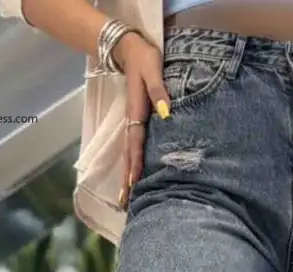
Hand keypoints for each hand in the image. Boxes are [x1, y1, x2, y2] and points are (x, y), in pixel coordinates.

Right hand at [113, 31, 170, 205]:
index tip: (133, 183)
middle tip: (125, 202)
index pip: (136, 144)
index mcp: (136, 114)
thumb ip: (159, 91)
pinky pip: (133, 148)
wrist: (129, 48)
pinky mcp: (136, 122)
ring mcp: (132, 123)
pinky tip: (134, 176)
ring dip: (128, 175)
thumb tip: (166, 113)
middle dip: (127, 179)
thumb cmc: (145, 59)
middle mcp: (132, 122)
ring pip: (130, 154)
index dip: (135, 164)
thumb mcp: (153, 70)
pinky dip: (132, 163)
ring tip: (126, 197)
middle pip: (129, 155)